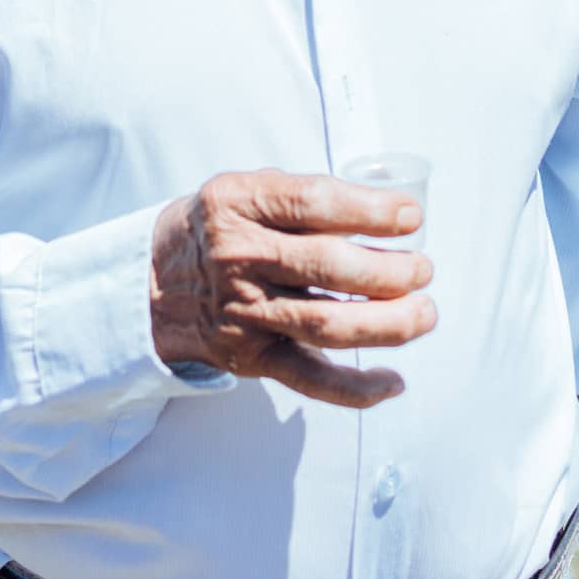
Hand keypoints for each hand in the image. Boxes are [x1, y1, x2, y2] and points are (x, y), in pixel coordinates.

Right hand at [149, 168, 435, 407]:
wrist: (153, 285)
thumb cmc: (218, 229)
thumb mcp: (242, 190)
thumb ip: (300, 197)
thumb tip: (383, 211)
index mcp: (237, 204)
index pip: (312, 203)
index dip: (370, 210)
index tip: (411, 215)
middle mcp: (238, 257)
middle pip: (327, 267)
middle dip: (389, 270)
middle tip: (423, 268)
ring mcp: (244, 312)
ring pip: (327, 325)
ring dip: (388, 324)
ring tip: (425, 314)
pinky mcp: (251, 357)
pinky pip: (309, 379)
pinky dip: (356, 388)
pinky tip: (394, 381)